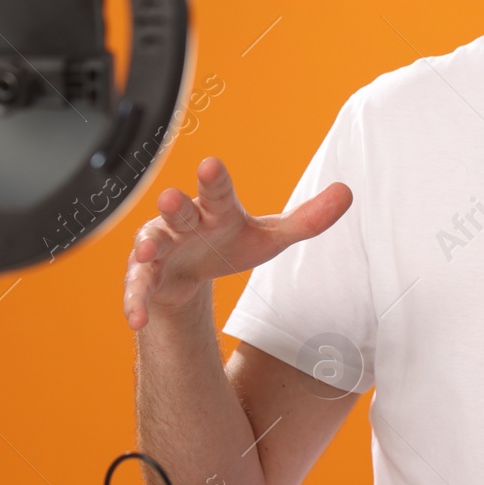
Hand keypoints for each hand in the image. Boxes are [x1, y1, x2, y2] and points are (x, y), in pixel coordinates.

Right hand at [123, 156, 351, 329]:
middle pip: (179, 211)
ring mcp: (162, 248)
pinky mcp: (146, 276)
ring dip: (149, 246)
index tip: (211, 165)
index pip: (217, 191)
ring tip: (148, 250)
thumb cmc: (230, 243)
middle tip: (169, 198)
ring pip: (151, 243)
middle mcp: (185, 223)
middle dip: (175, 205)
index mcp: (216, 209)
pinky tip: (135, 319)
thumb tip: (348, 193)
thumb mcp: (270, 236)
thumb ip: (307, 220)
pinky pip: (138, 288)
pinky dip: (135, 302)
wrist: (192, 272)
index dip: (214, 179)